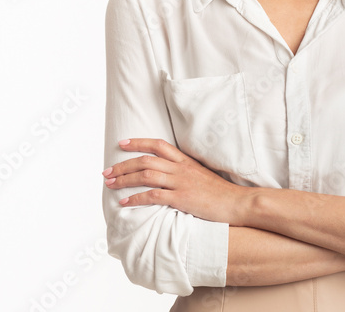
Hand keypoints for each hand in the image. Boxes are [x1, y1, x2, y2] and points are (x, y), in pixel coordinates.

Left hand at [102, 138, 253, 225]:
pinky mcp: (182, 198)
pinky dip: (136, 198)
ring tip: (110, 183)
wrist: (237, 203)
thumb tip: (168, 175)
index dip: (138, 142)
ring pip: (146, 175)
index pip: (158, 145)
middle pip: (146, 160)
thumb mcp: (202, 175)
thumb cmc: (220, 193)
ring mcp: (181, 183)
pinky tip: (125, 202)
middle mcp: (181, 169)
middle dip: (123, 164)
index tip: (122, 143)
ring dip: (125, 179)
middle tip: (107, 171)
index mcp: (186, 161)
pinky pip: (153, 195)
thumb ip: (185, 173)